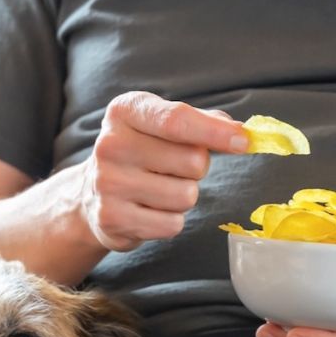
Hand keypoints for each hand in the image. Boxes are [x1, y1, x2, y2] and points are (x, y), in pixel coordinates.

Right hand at [76, 92, 251, 252]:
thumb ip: (203, 122)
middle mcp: (110, 144)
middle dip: (196, 168)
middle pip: (192, 161)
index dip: (215, 133)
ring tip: (159, 189)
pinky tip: (149, 210)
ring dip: (184, 196)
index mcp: (125, 111)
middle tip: (174, 168)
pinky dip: (170, 221)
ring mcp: (107, 183)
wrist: (92, 192)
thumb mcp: (163, 125)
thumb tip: (241, 132)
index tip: (243, 141)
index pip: (177, 120)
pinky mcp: (111, 219)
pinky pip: (171, 224)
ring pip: (185, 196)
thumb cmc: (141, 152)